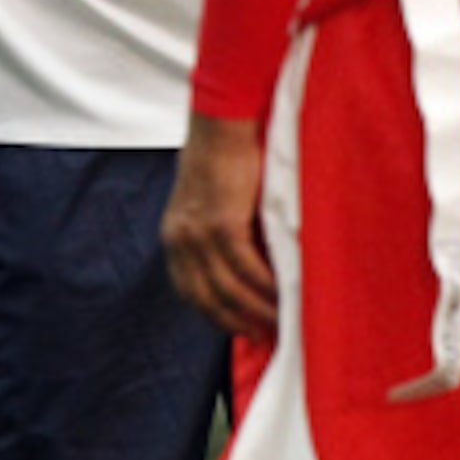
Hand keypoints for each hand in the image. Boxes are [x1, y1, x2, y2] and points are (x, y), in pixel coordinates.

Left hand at [161, 112, 275, 339]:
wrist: (223, 122)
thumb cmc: (225, 158)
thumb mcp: (211, 201)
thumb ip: (222, 232)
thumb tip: (250, 264)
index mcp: (173, 235)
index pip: (188, 289)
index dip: (214, 314)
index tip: (241, 328)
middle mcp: (179, 238)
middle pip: (205, 298)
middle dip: (236, 322)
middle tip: (267, 337)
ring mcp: (198, 232)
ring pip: (228, 288)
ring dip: (258, 310)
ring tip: (284, 322)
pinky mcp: (221, 223)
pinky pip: (246, 268)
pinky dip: (267, 286)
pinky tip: (286, 295)